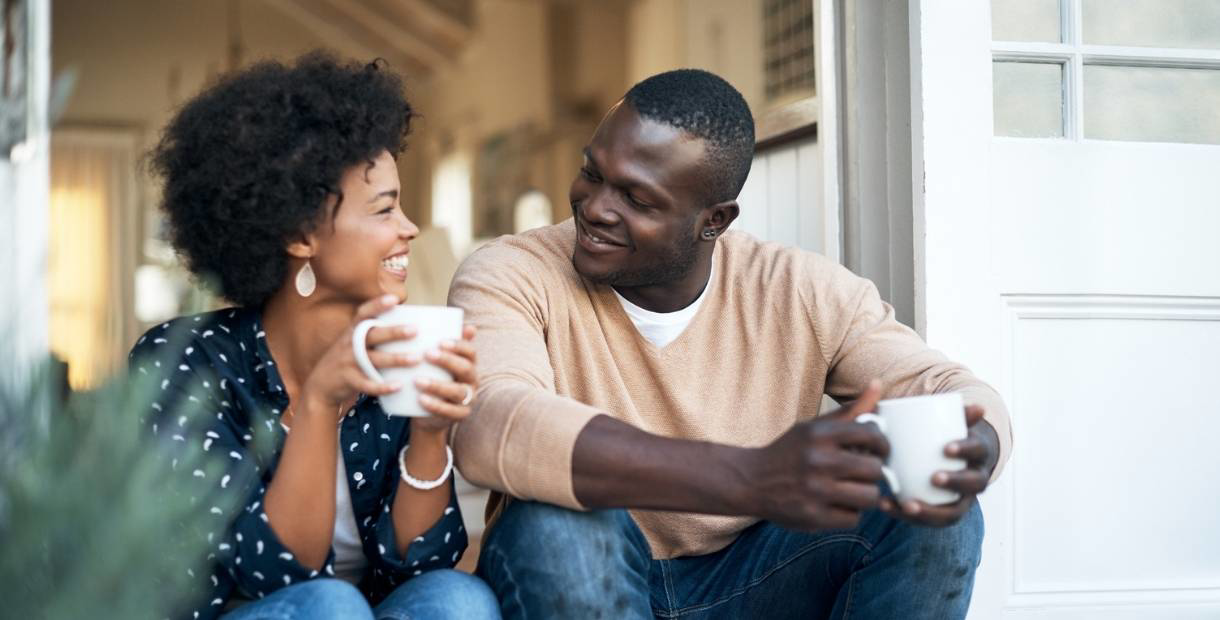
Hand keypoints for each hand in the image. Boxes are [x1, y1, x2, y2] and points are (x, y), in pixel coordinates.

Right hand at [299, 295, 416, 418]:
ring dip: (395, 359)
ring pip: (373, 359)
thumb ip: (373, 333)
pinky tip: (399, 385)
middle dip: (393, 332)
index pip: (363, 314)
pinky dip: (382, 386)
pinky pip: (366, 384)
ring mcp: (347, 362)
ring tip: (416, 358)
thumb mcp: (354, 342)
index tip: (394, 299)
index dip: (377, 305)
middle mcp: (349, 344)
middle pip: (372, 335)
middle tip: (415, 329)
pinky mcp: (347, 380)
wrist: (321, 385)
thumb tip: (407, 322)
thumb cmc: (348, 360)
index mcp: (352, 332)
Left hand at [410, 324, 478, 434]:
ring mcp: (468, 400)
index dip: (458, 346)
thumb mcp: (434, 363)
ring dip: (438, 385)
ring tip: (417, 380)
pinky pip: (450, 411)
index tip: (440, 341)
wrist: (427, 414)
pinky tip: (421, 399)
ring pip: (458, 391)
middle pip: (466, 369)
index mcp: (468, 364)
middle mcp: (472, 381)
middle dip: (448, 361)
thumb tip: (441, 322)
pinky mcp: (459, 416)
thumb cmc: (431, 380)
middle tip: (427, 354)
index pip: (470, 352)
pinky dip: (436, 405)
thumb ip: (438, 345)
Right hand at [741, 381, 889, 530]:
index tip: (878, 450)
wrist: (750, 481)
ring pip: (869, 497)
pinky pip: (853, 519)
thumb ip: (850, 411)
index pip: (872, 435)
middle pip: (875, 470)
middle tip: (863, 473)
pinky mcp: (813, 517)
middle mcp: (818, 461)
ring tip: (853, 490)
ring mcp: (815, 491)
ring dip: (865, 495)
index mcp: (819, 434)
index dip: (882, 444)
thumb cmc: (790, 452)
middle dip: (873, 472)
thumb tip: (878, 384)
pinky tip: (836, 504)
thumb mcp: (814, 428)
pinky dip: (848, 513)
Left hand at [880, 404, 998, 525]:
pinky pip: (928, 521)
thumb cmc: (947, 436)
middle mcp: (976, 480)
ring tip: (906, 504)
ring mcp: (961, 500)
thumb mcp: (952, 423)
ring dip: (929, 511)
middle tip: (933, 477)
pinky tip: (885, 505)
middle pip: (973, 484)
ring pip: (952, 512)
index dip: (965, 450)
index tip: (945, 448)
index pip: (977, 451)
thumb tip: (972, 404)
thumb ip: (955, 412)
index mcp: (978, 454)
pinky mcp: (941, 513)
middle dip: (955, 482)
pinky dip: (906, 515)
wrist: (955, 459)